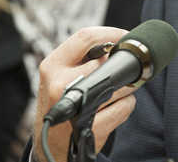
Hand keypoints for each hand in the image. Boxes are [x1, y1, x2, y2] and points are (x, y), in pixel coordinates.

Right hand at [32, 26, 137, 161]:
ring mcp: (76, 106)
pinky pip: (125, 106)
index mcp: (52, 66)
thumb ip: (82, 58)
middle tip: (124, 71)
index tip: (126, 36)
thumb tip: (119, 41)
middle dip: (122, 66)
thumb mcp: (59, 76)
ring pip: (121, 84)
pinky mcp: (92, 127)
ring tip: (112, 94)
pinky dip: (125, 105)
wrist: (51, 145)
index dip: (112, 32)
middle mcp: (60, 84)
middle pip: (108, 62)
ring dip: (126, 87)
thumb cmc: (61, 104)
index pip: (85, 37)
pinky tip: (111, 109)